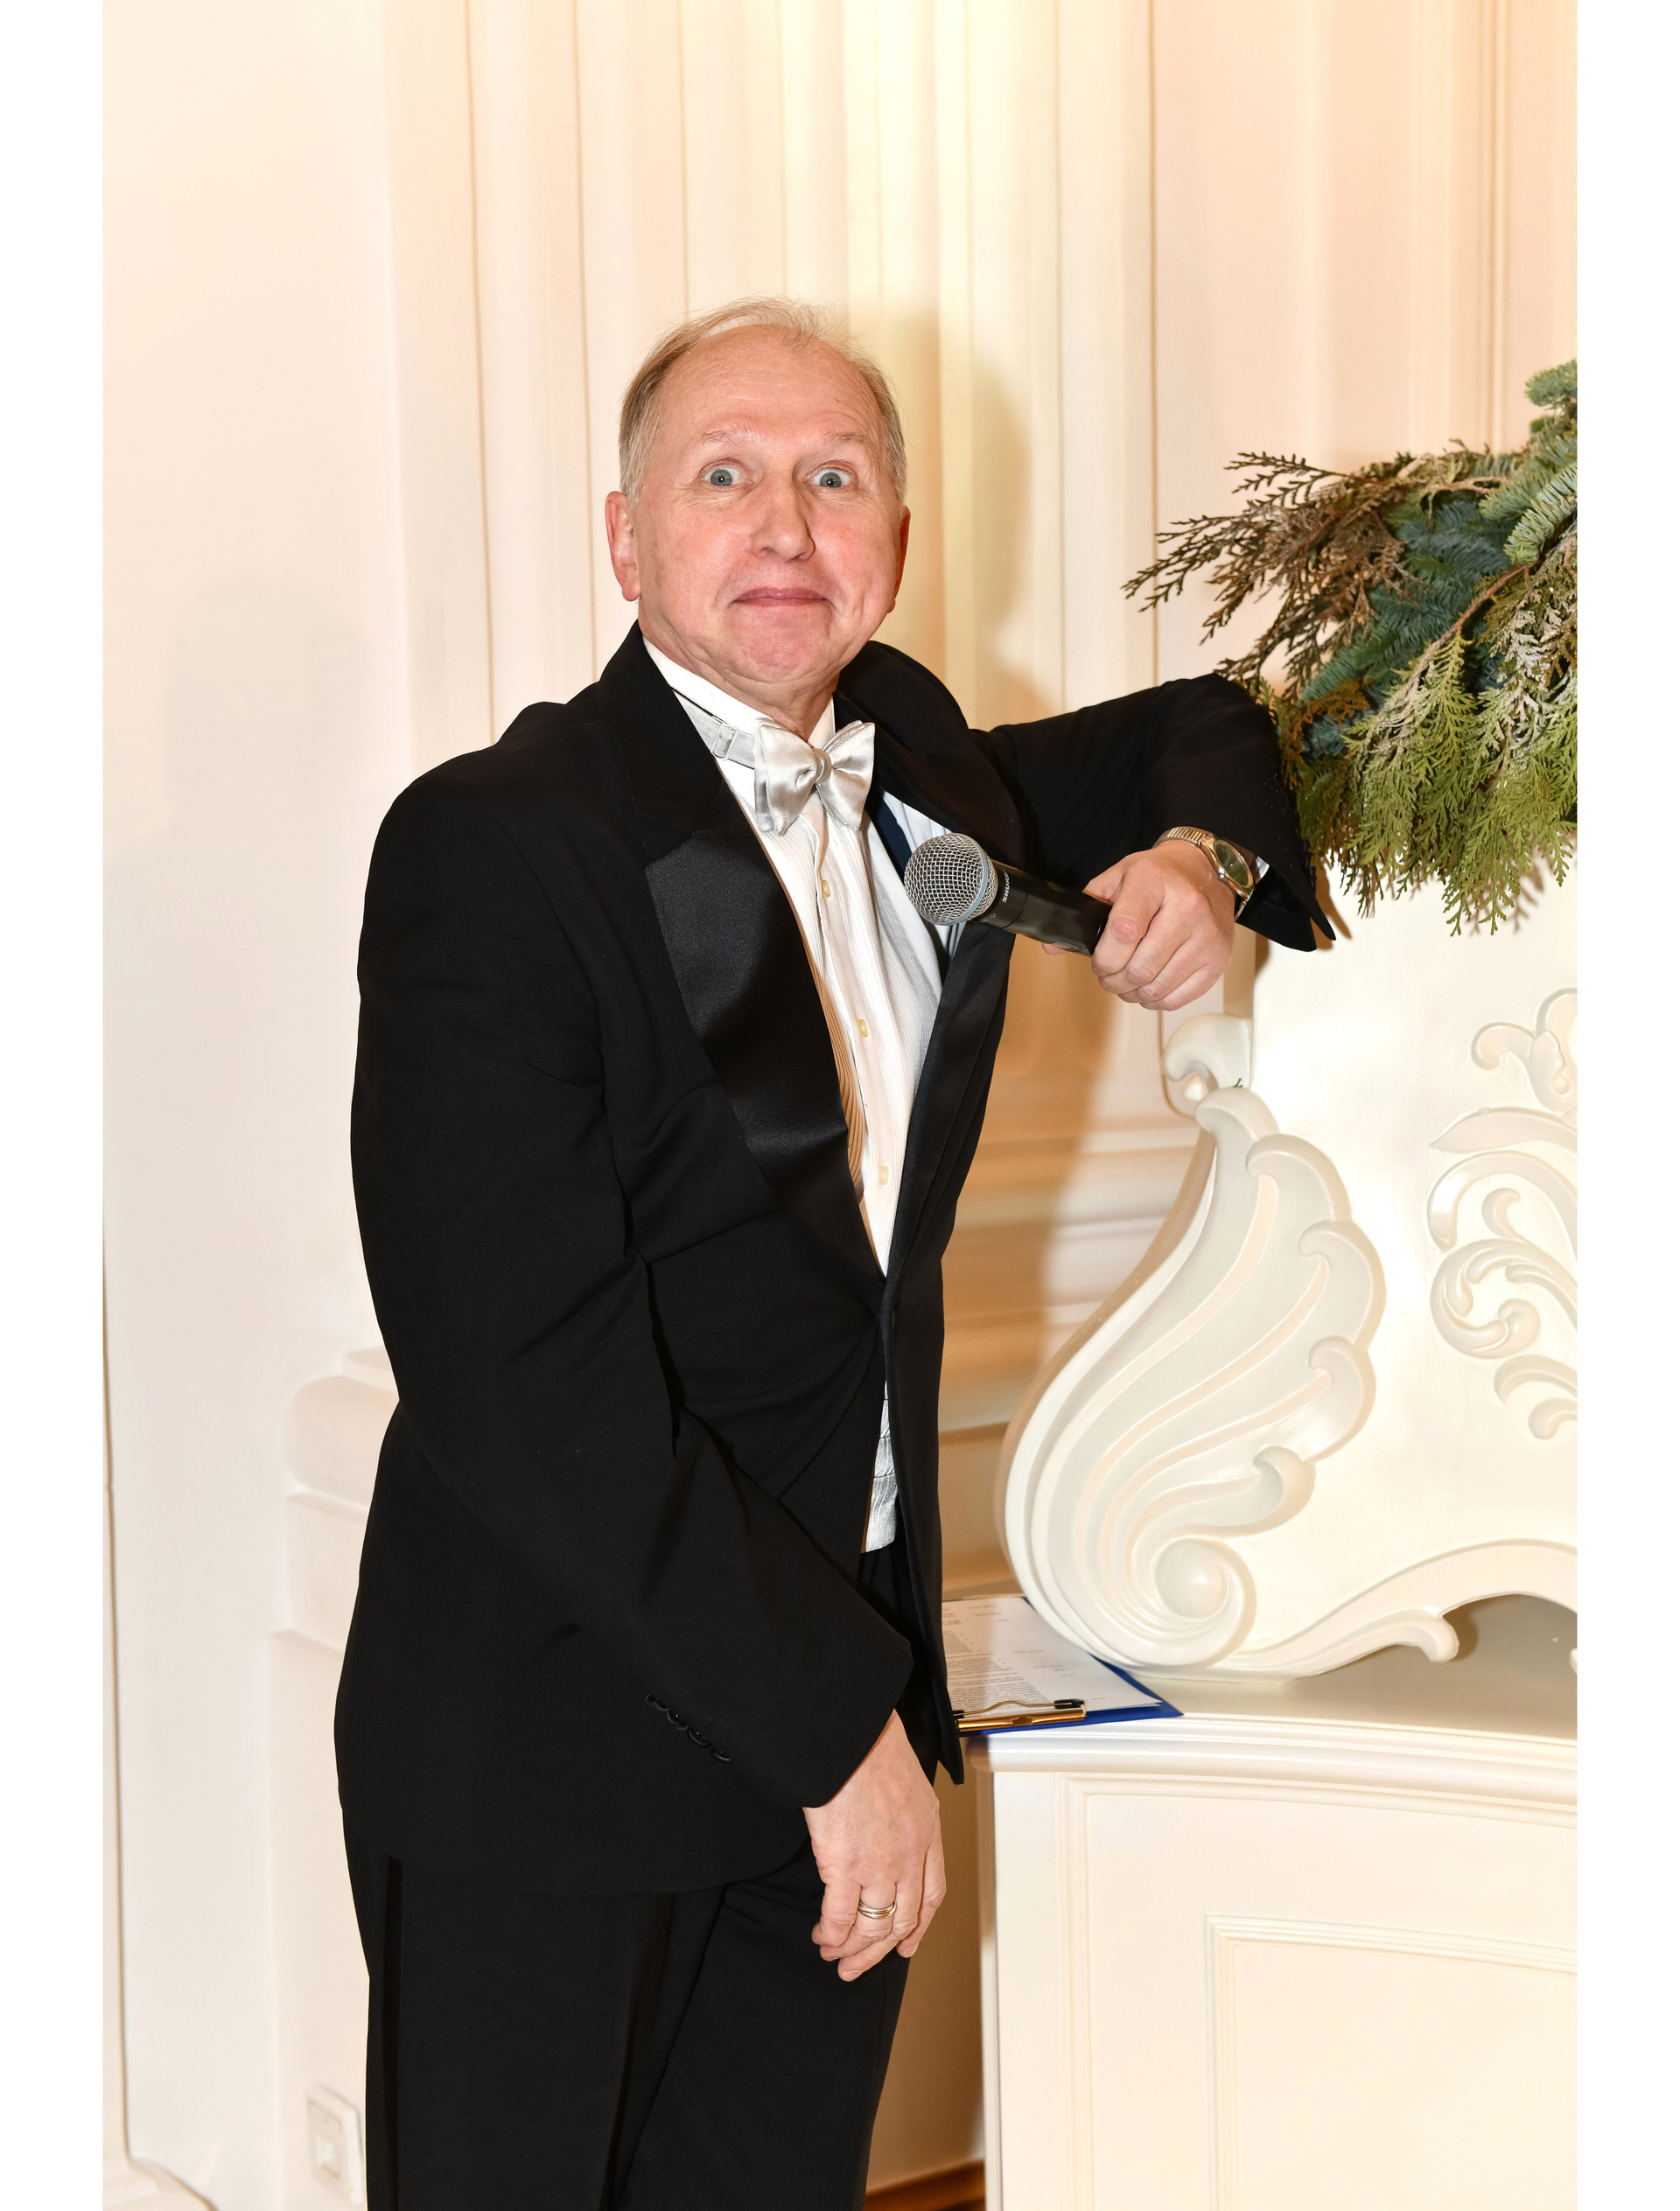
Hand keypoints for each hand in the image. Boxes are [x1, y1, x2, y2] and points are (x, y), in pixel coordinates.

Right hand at [804, 1711, 945, 1980]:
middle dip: (880, 1950)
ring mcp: (881, 1863)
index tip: (906, 1943)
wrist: (850, 1733)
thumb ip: (902, 1809)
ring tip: (835, 1956)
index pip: (933, 1893)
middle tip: (859, 1966)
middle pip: (904, 1919)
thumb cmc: (870, 1742)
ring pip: (875, 1926)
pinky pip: (842, 1916)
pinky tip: (823, 1937)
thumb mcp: (905, 1777)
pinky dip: (833, 1933)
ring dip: (854, 1949)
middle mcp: (911, 1853)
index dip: (919, 1926)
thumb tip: (884, 1823)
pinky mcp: (846, 1865)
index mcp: (928, 1829)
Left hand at [1046, 841, 1235, 1008]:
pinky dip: (1156, 999)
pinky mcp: (1218, 960)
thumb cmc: (1161, 875)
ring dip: (1133, 993)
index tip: (1099, 960)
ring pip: (1157, 987)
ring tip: (1128, 980)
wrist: (1207, 871)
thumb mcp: (1119, 877)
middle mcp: (1187, 908)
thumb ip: (1086, 909)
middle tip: (1109, 975)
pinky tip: (1150, 985)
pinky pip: (1178, 998)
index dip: (1104, 957)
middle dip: (1114, 980)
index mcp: (1155, 882)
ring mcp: (1207, 937)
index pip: (1123, 931)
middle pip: (1139, 968)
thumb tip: (1053, 947)